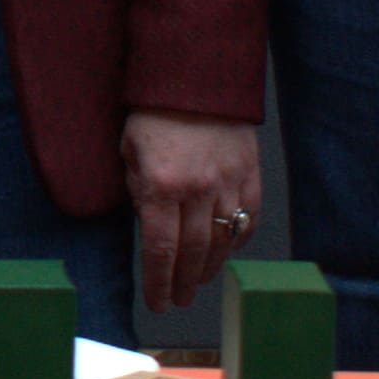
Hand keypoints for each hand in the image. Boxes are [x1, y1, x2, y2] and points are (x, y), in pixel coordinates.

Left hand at [124, 108, 263, 324]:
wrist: (196, 76)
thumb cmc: (154, 112)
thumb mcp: (129, 152)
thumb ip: (139, 193)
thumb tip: (150, 228)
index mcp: (161, 186)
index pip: (160, 250)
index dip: (158, 283)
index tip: (157, 303)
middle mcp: (197, 190)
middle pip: (192, 253)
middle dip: (183, 283)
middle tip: (177, 300)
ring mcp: (228, 182)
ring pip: (222, 241)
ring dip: (209, 268)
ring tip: (198, 282)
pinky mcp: (249, 173)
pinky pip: (247, 218)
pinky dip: (237, 240)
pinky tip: (226, 250)